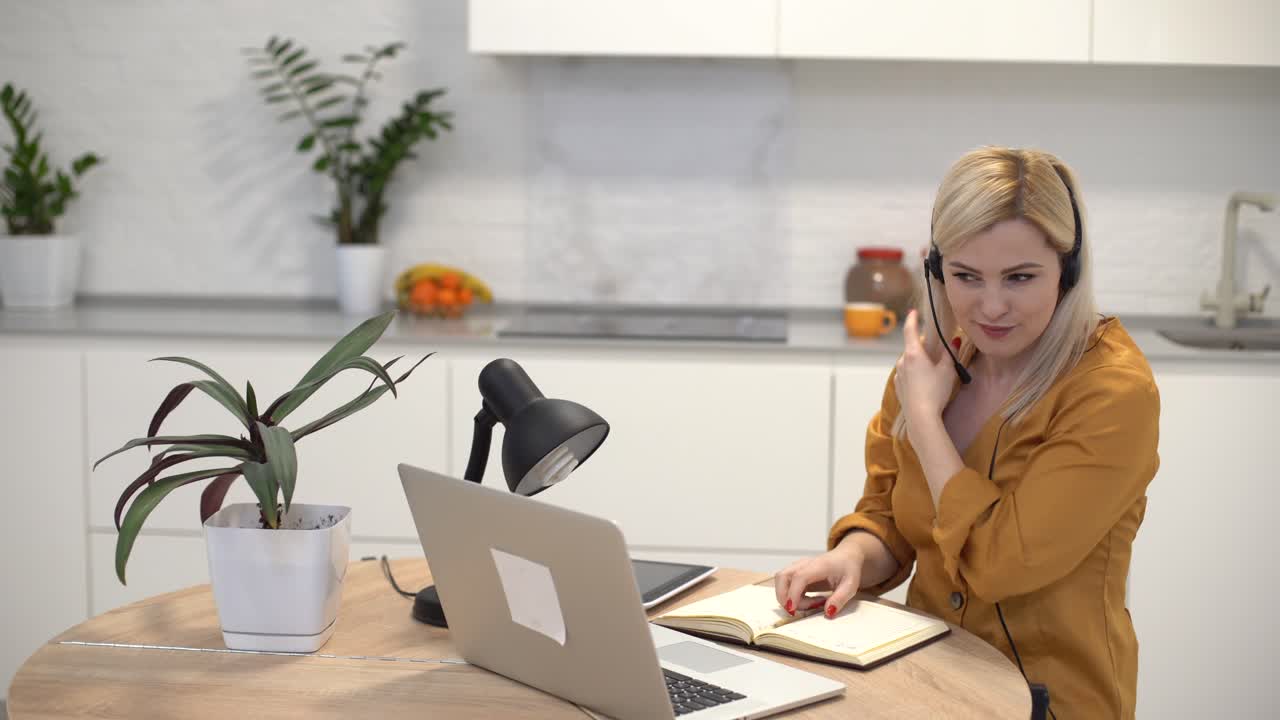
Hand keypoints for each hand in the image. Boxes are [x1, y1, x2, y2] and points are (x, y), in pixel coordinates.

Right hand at [774, 544, 863, 618]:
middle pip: (781, 577)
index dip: (793, 594)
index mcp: (818, 565)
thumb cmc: (849, 569)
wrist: (847, 556)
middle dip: (783, 597)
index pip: (799, 577)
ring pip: (780, 580)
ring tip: (809, 604)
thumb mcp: (851, 585)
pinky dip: (791, 596)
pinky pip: (786, 585)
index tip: (793, 609)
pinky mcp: (796, 573)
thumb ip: (840, 599)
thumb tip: (828, 613)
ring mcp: (798, 567)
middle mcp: (804, 564)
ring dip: (787, 597)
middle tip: (796, 611)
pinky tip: (808, 600)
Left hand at [894, 309, 957, 432]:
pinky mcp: (898, 387)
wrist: (920, 417)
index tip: (913, 312)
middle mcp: (902, 362)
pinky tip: (925, 384)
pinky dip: (915, 374)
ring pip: (909, 362)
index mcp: (913, 354)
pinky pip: (907, 375)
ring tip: (933, 371)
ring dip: (919, 362)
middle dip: (923, 347)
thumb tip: (954, 341)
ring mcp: (898, 375)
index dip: (912, 319)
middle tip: (936, 351)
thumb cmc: (935, 392)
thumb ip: (950, 354)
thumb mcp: (947, 371)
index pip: (910, 331)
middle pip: (912, 348)